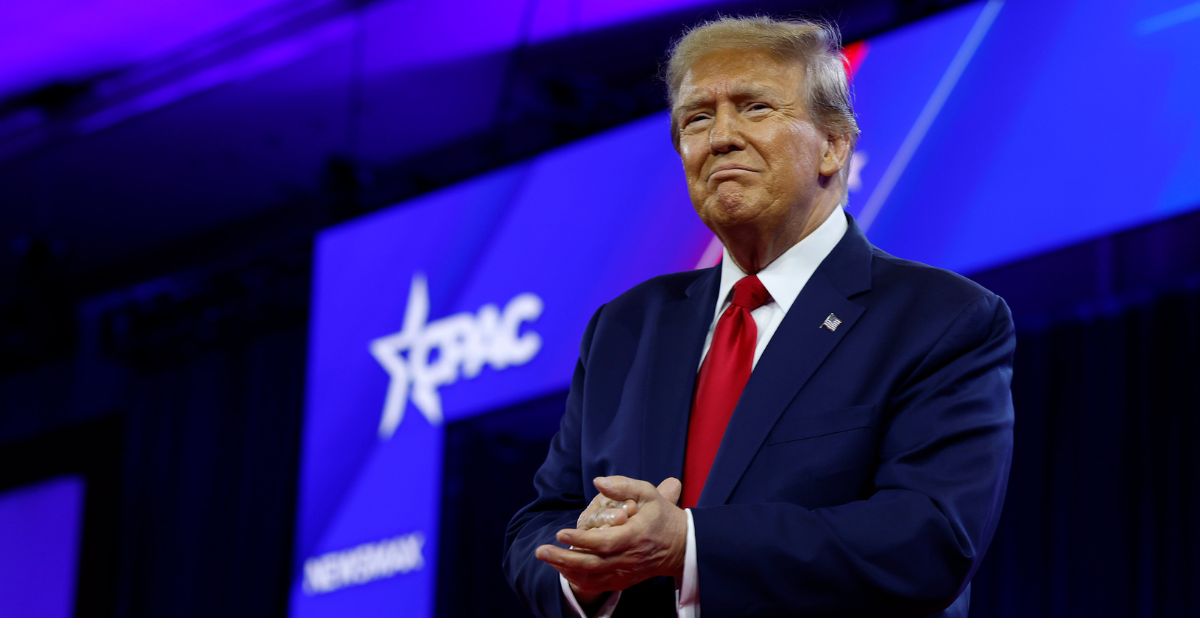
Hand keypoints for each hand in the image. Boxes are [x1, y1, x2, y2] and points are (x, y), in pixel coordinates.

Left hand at [535, 476, 686, 596]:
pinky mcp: (623, 580)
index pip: (604, 542)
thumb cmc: (663, 516)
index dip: (581, 540)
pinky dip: (577, 579)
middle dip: (564, 558)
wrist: (682, 546)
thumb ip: (624, 486)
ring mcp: (625, 572)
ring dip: (565, 569)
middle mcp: (628, 558)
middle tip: (540, 550)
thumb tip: (598, 482)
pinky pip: (597, 584)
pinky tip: (561, 568)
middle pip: (592, 563)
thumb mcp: (649, 493)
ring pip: (591, 576)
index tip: (560, 533)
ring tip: (545, 557)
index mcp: (635, 536)